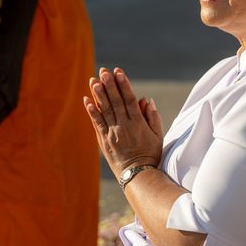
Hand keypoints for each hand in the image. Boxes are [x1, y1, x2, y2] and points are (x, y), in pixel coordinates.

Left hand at [84, 67, 162, 181]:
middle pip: (115, 101)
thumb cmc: (150, 154)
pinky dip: (92, 111)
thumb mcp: (158, 135)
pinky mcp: (104, 140)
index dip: (123, 84)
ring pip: (105, 110)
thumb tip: (146, 99)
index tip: (119, 72)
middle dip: (109, 84)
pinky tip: (87, 100)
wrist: (137, 175)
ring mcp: (112, 133)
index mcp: (138, 123)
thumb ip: (153, 117)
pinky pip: (97, 123)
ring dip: (98, 94)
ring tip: (93, 80)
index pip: (129, 99)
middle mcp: (124, 126)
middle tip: (103, 70)